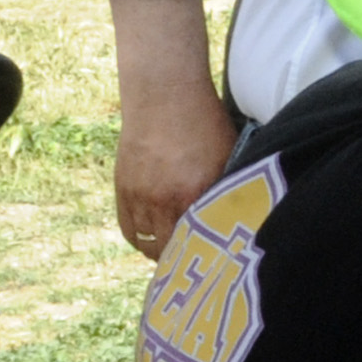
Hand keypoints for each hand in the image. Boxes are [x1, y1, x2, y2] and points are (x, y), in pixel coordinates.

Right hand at [115, 86, 237, 257]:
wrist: (164, 96)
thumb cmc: (205, 123)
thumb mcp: (229, 155)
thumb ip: (229, 188)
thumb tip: (239, 215)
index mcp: (196, 192)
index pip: (200, 242)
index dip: (206, 256)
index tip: (215, 264)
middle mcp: (164, 199)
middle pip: (170, 250)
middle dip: (183, 260)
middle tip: (195, 262)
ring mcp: (139, 196)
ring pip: (146, 243)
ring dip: (160, 251)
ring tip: (175, 253)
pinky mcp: (122, 189)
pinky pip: (128, 229)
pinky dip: (140, 239)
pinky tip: (153, 240)